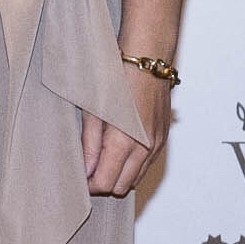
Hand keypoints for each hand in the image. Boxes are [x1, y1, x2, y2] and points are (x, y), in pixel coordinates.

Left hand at [84, 64, 171, 196]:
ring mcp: (157, 144)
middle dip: (104, 181)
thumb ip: (89, 144)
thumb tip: (85, 171)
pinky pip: (147, 164)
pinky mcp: (163, 137)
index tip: (81, 178)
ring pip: (136, 178)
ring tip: (103, 157)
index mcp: (124, 141)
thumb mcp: (93, 110)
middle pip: (121, 186)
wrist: (147, 57)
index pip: (106, 182)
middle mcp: (144, 147)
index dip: (90, 184)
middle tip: (89, 168)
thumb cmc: (117, 76)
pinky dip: (133, 164)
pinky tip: (120, 149)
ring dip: (119, 174)